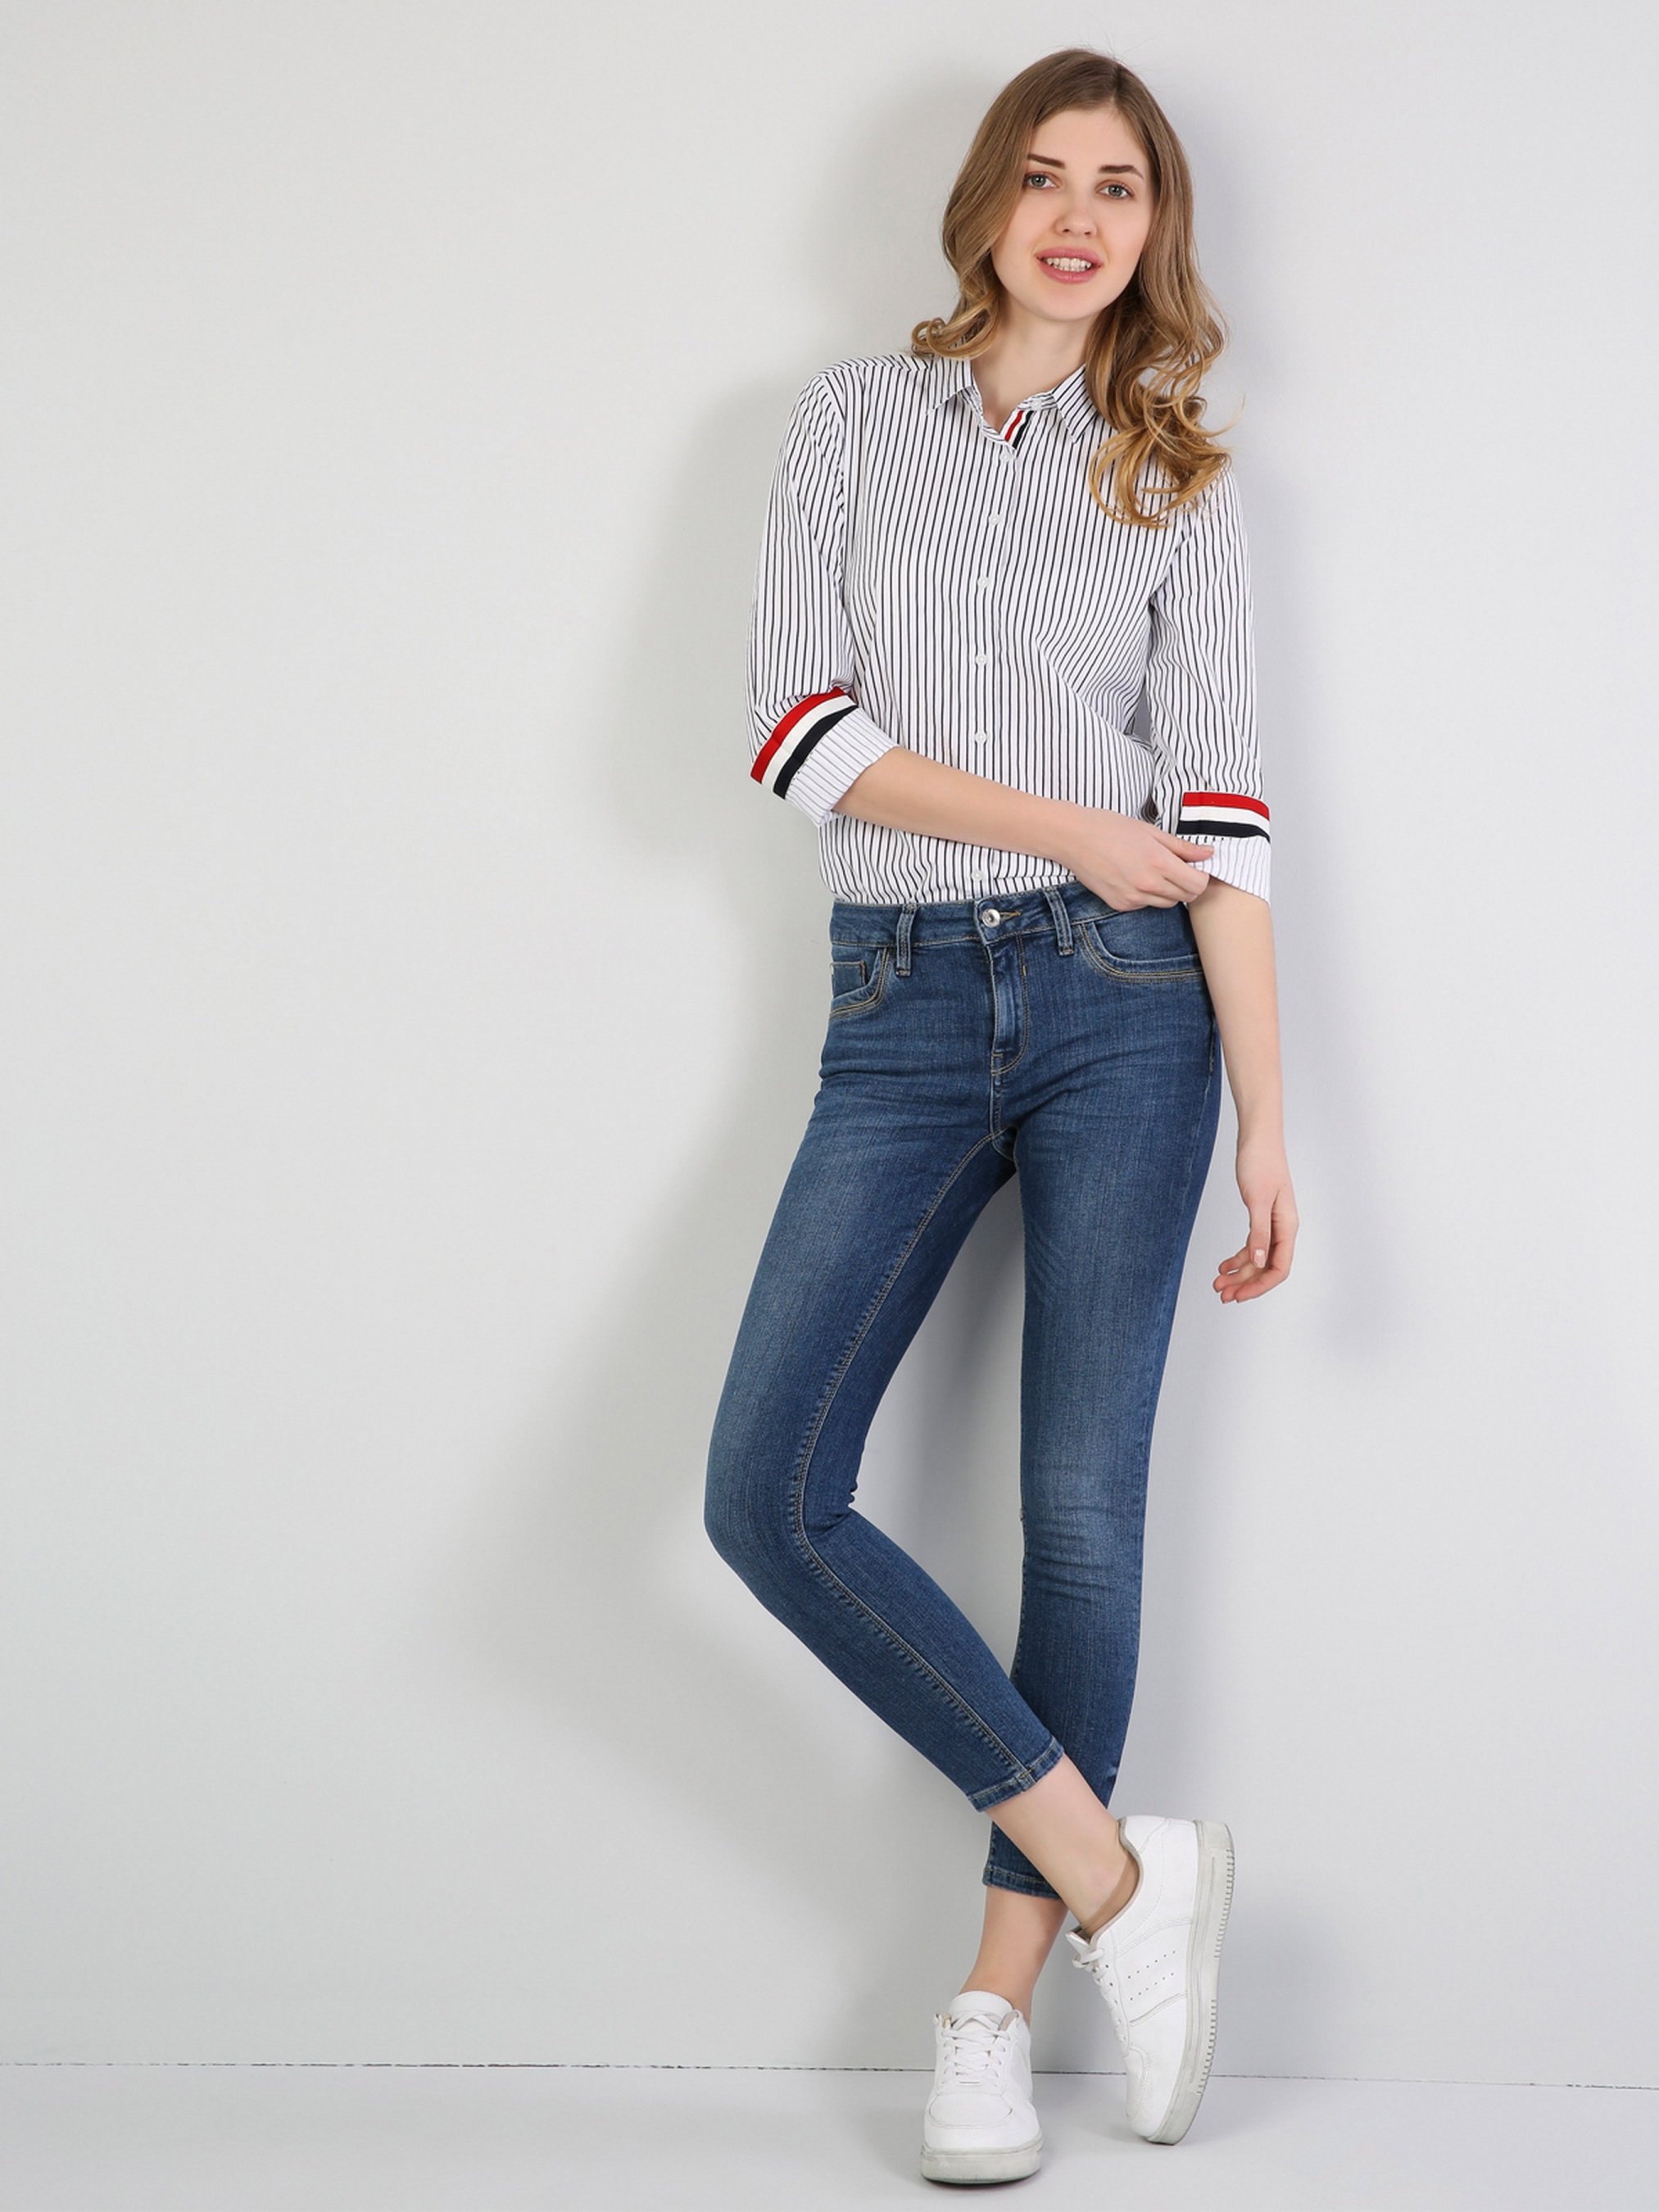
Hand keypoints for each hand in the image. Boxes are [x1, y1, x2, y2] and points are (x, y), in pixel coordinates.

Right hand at [1052, 805, 1216, 909]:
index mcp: (1159, 862)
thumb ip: (1182, 847)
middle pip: (1186, 897)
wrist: (1074, 838)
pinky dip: (1148, 895)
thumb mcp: (1150, 831)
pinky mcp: (1120, 905)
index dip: (1201, 876)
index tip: (1195, 866)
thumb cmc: (1110, 828)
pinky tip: (1134, 876)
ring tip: (1153, 870)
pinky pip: (1146, 905)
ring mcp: (1133, 898)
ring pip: (1167, 903)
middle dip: (1187, 884)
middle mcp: (1148, 885)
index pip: (1198, 884)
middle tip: (1177, 867)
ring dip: (1168, 891)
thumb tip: (1208, 853)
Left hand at [1214, 1136, 1297, 1302]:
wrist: (1257, 1138)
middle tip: (1221, 1294)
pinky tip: (1223, 1264)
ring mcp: (1272, 1223)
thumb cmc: (1260, 1162)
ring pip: (1258, 1258)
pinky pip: (1252, 1244)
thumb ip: (1259, 1232)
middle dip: (1245, 1283)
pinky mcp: (1261, 1215)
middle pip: (1267, 1267)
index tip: (1239, 1295)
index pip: (1279, 1268)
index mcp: (1287, 1227)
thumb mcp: (1257, 1200)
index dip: (1260, 1285)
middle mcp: (1282, 1228)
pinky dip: (1238, 1256)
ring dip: (1239, 1272)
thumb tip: (1260, 1261)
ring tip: (1217, 1282)